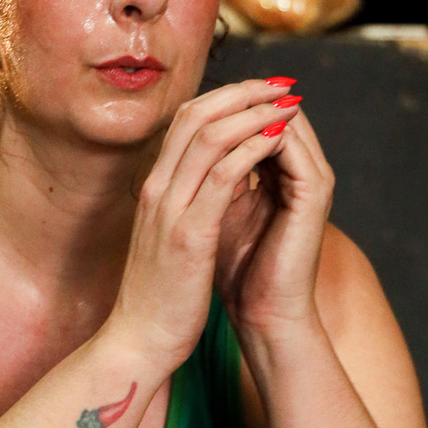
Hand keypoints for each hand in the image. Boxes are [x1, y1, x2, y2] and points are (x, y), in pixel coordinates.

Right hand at [107, 79, 304, 373]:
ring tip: (288, 104)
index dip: (225, 97)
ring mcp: (169, 210)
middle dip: (243, 93)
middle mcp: (156, 190)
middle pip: (195, 116)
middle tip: (281, 85)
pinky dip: (251, 149)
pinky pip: (221, 175)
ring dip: (253, 113)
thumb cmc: (161, 297)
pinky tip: (278, 141)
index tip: (261, 90)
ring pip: (209, 136)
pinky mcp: (187, 235)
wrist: (139, 342)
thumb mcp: (171, 239)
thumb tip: (221, 183)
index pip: (185, 121)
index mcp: (154, 189)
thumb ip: (190, 207)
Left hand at [214, 99, 333, 343]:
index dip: (228, 104)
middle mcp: (304, 170)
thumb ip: (211, 174)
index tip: (192, 98)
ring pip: (282, 120)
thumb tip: (181, 141)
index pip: (259, 119)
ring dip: (246, 110)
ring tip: (211, 106)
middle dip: (239, 97)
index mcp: (283, 173)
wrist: (261, 313)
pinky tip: (222, 134)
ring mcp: (313, 179)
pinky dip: (255, 134)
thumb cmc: (235, 269)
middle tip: (203, 89)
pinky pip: (287, 145)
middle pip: (274, 111)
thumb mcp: (216, 209)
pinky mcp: (314, 193)